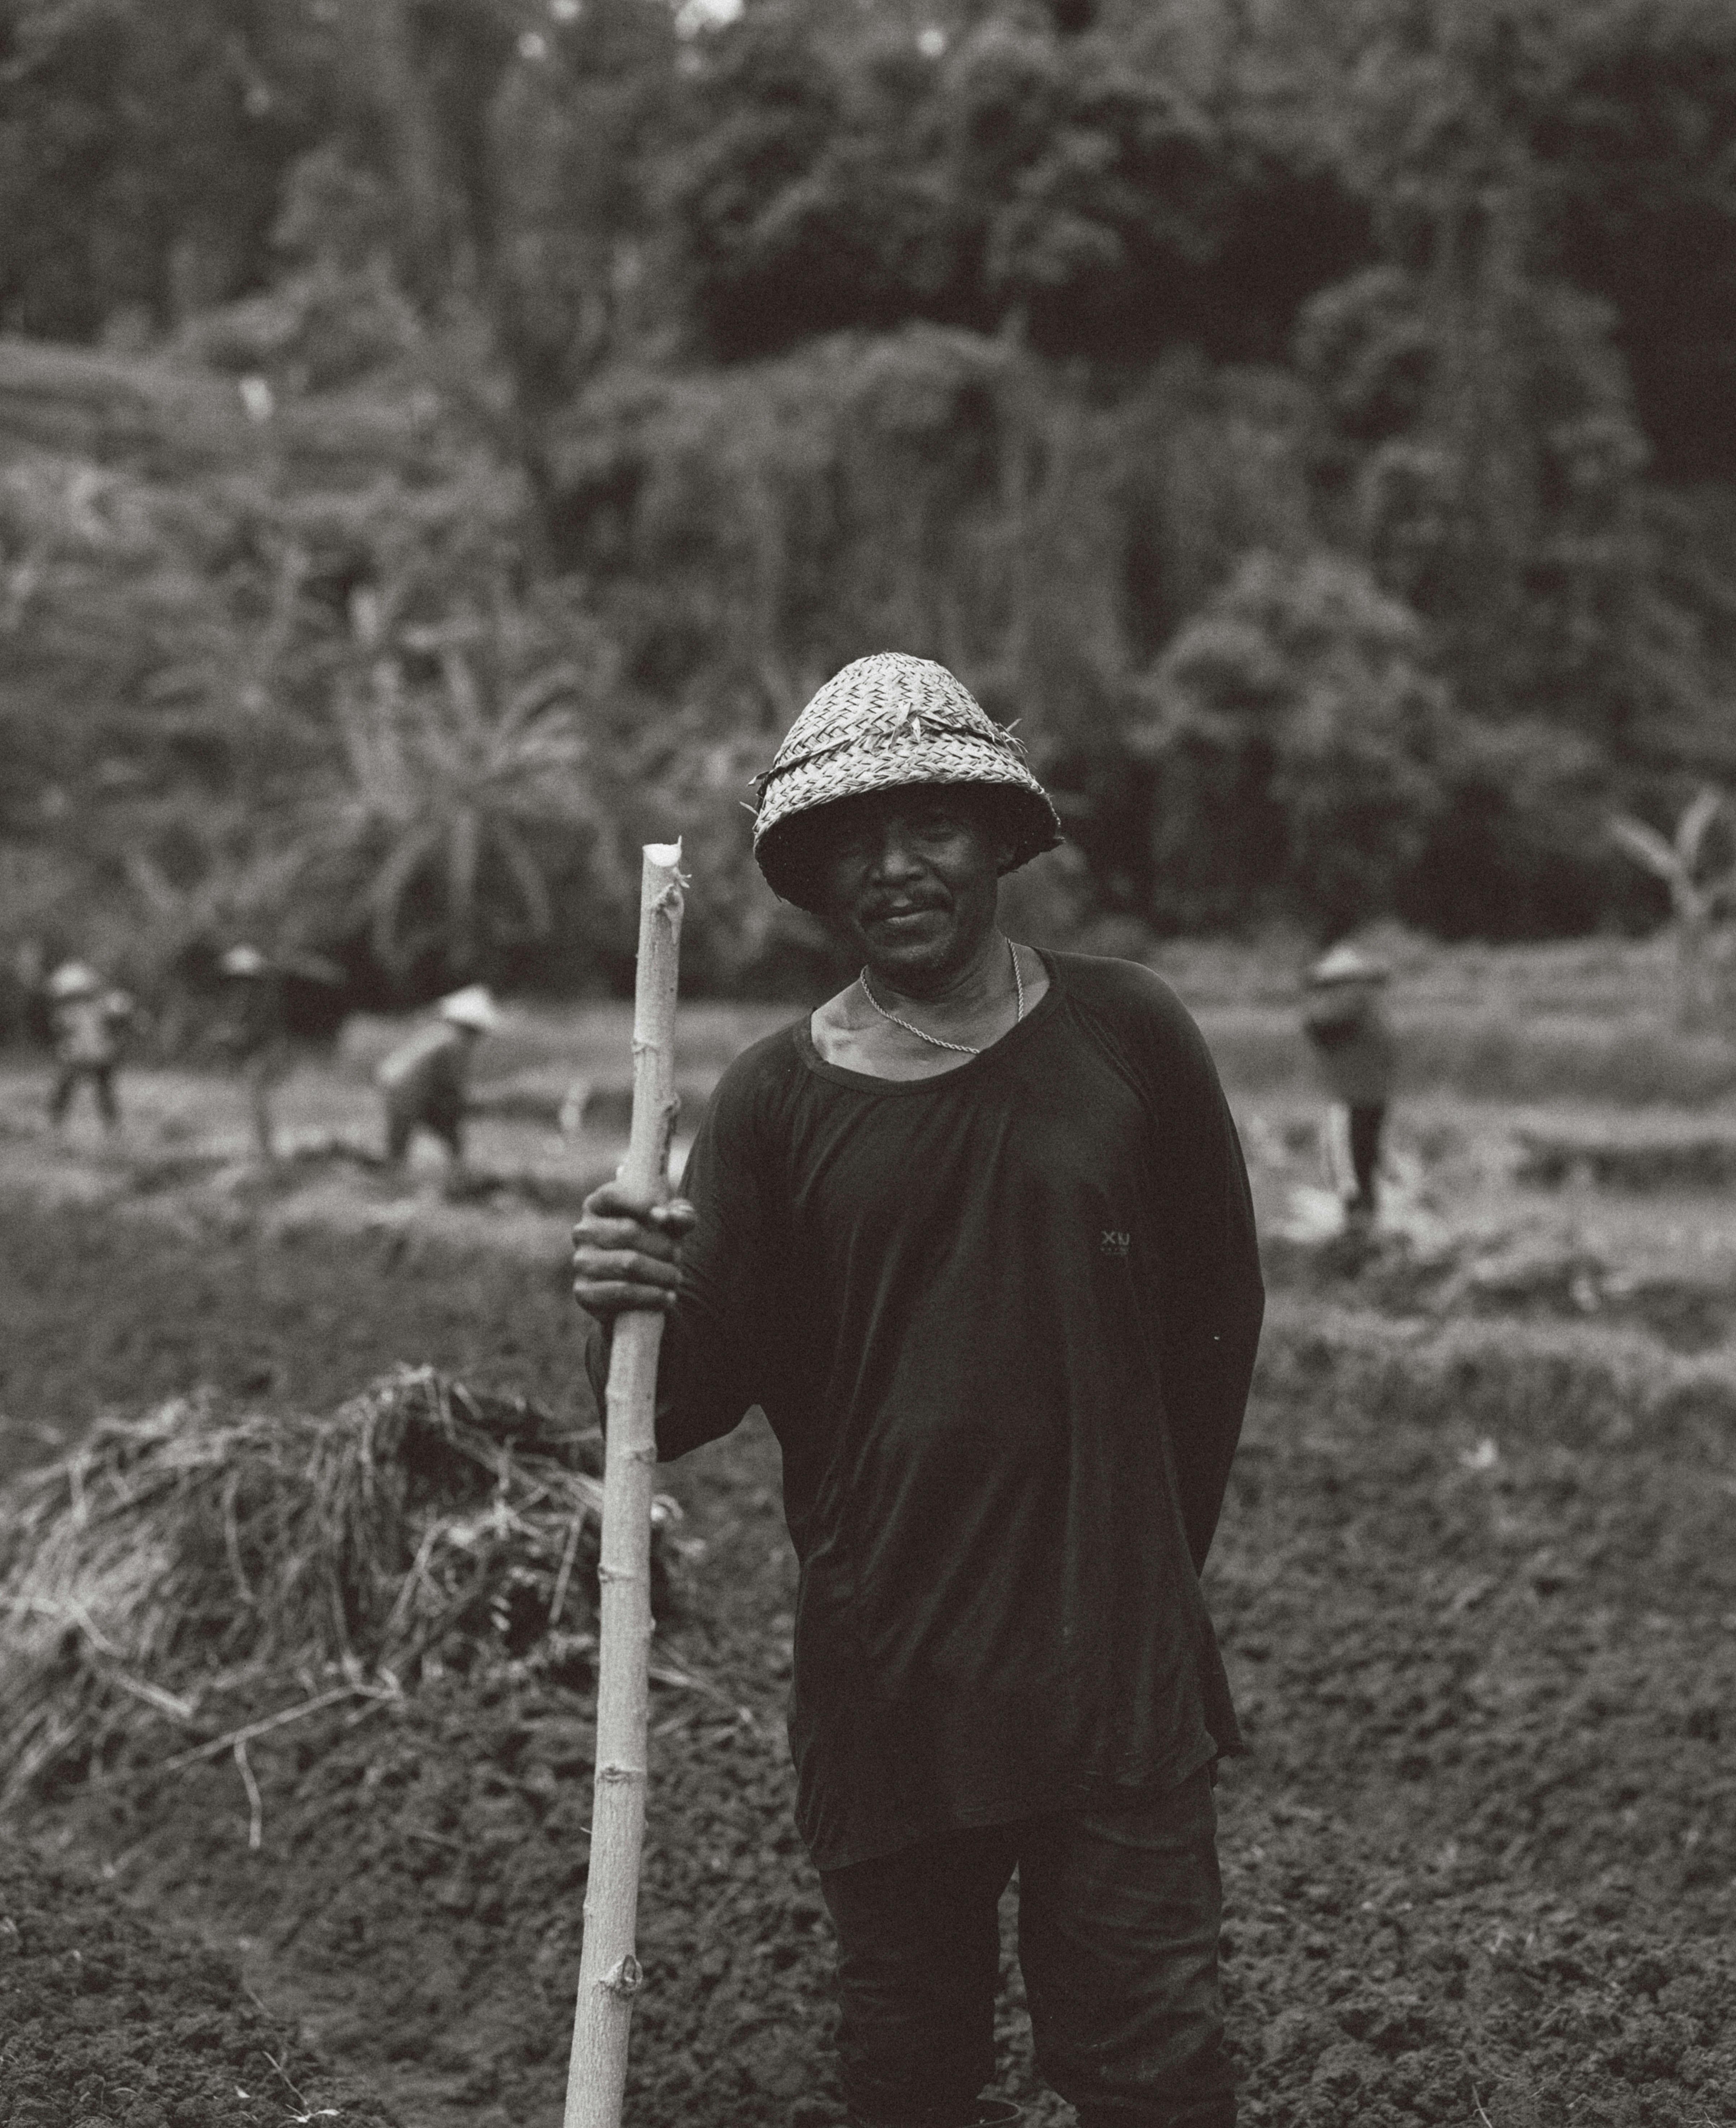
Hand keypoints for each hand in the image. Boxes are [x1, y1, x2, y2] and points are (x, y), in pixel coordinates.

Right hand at [571, 1181, 697, 1320]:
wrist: (643, 1279)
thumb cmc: (657, 1238)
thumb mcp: (673, 1222)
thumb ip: (679, 1214)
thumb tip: (666, 1217)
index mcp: (598, 1204)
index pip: (614, 1195)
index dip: (641, 1202)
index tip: (664, 1217)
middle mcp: (584, 1231)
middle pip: (627, 1231)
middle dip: (662, 1246)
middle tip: (677, 1256)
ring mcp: (581, 1262)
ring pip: (628, 1264)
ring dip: (661, 1273)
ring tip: (675, 1278)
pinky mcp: (584, 1292)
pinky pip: (621, 1294)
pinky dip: (651, 1296)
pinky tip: (666, 1297)